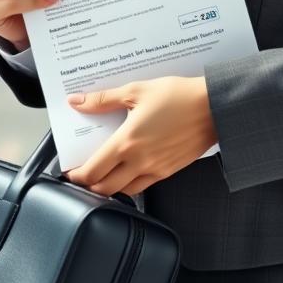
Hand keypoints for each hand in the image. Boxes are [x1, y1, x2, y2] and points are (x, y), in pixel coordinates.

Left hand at [64, 76, 217, 196]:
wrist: (212, 108)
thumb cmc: (177, 96)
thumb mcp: (136, 91)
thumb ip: (103, 99)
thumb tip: (77, 101)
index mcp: (127, 142)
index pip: (93, 170)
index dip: (77, 175)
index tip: (70, 171)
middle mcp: (139, 161)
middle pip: (105, 188)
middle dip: (89, 186)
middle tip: (82, 176)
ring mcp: (155, 170)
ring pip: (125, 191)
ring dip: (109, 188)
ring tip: (103, 176)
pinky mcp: (169, 171)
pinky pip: (144, 186)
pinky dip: (131, 185)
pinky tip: (129, 172)